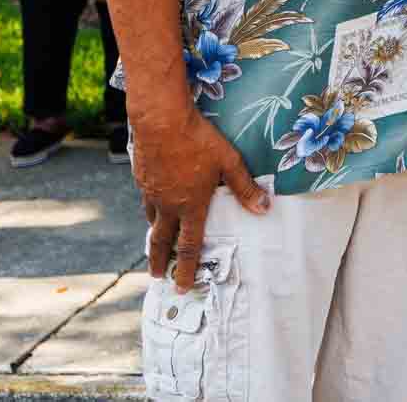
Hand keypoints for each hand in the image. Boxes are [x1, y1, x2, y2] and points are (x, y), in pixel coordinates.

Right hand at [129, 103, 269, 289]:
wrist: (160, 120)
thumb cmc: (198, 140)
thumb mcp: (229, 161)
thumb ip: (245, 187)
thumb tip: (264, 207)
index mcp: (190, 205)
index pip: (190, 246)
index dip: (188, 268)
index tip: (183, 286)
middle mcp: (168, 204)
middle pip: (162, 241)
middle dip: (161, 262)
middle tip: (158, 277)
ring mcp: (151, 192)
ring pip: (152, 220)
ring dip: (154, 236)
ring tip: (156, 244)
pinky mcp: (141, 178)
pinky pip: (147, 201)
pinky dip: (151, 210)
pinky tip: (154, 205)